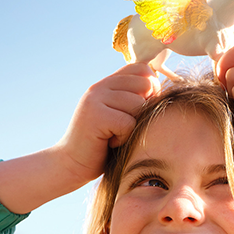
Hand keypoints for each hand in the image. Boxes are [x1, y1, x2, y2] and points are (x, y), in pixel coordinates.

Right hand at [54, 63, 160, 182]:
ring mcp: (95, 99)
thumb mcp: (119, 116)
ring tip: (115, 135)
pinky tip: (109, 142)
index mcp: (107, 83)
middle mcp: (100, 87)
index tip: (140, 110)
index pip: (143, 69)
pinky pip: (128, 123)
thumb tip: (162, 87)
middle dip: (145, 108)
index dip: (151, 88)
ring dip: (133, 126)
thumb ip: (134, 99)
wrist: (71, 165)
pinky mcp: (95, 115)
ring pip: (138, 104)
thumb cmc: (102, 145)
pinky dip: (124, 137)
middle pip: (146, 84)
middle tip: (127, 125)